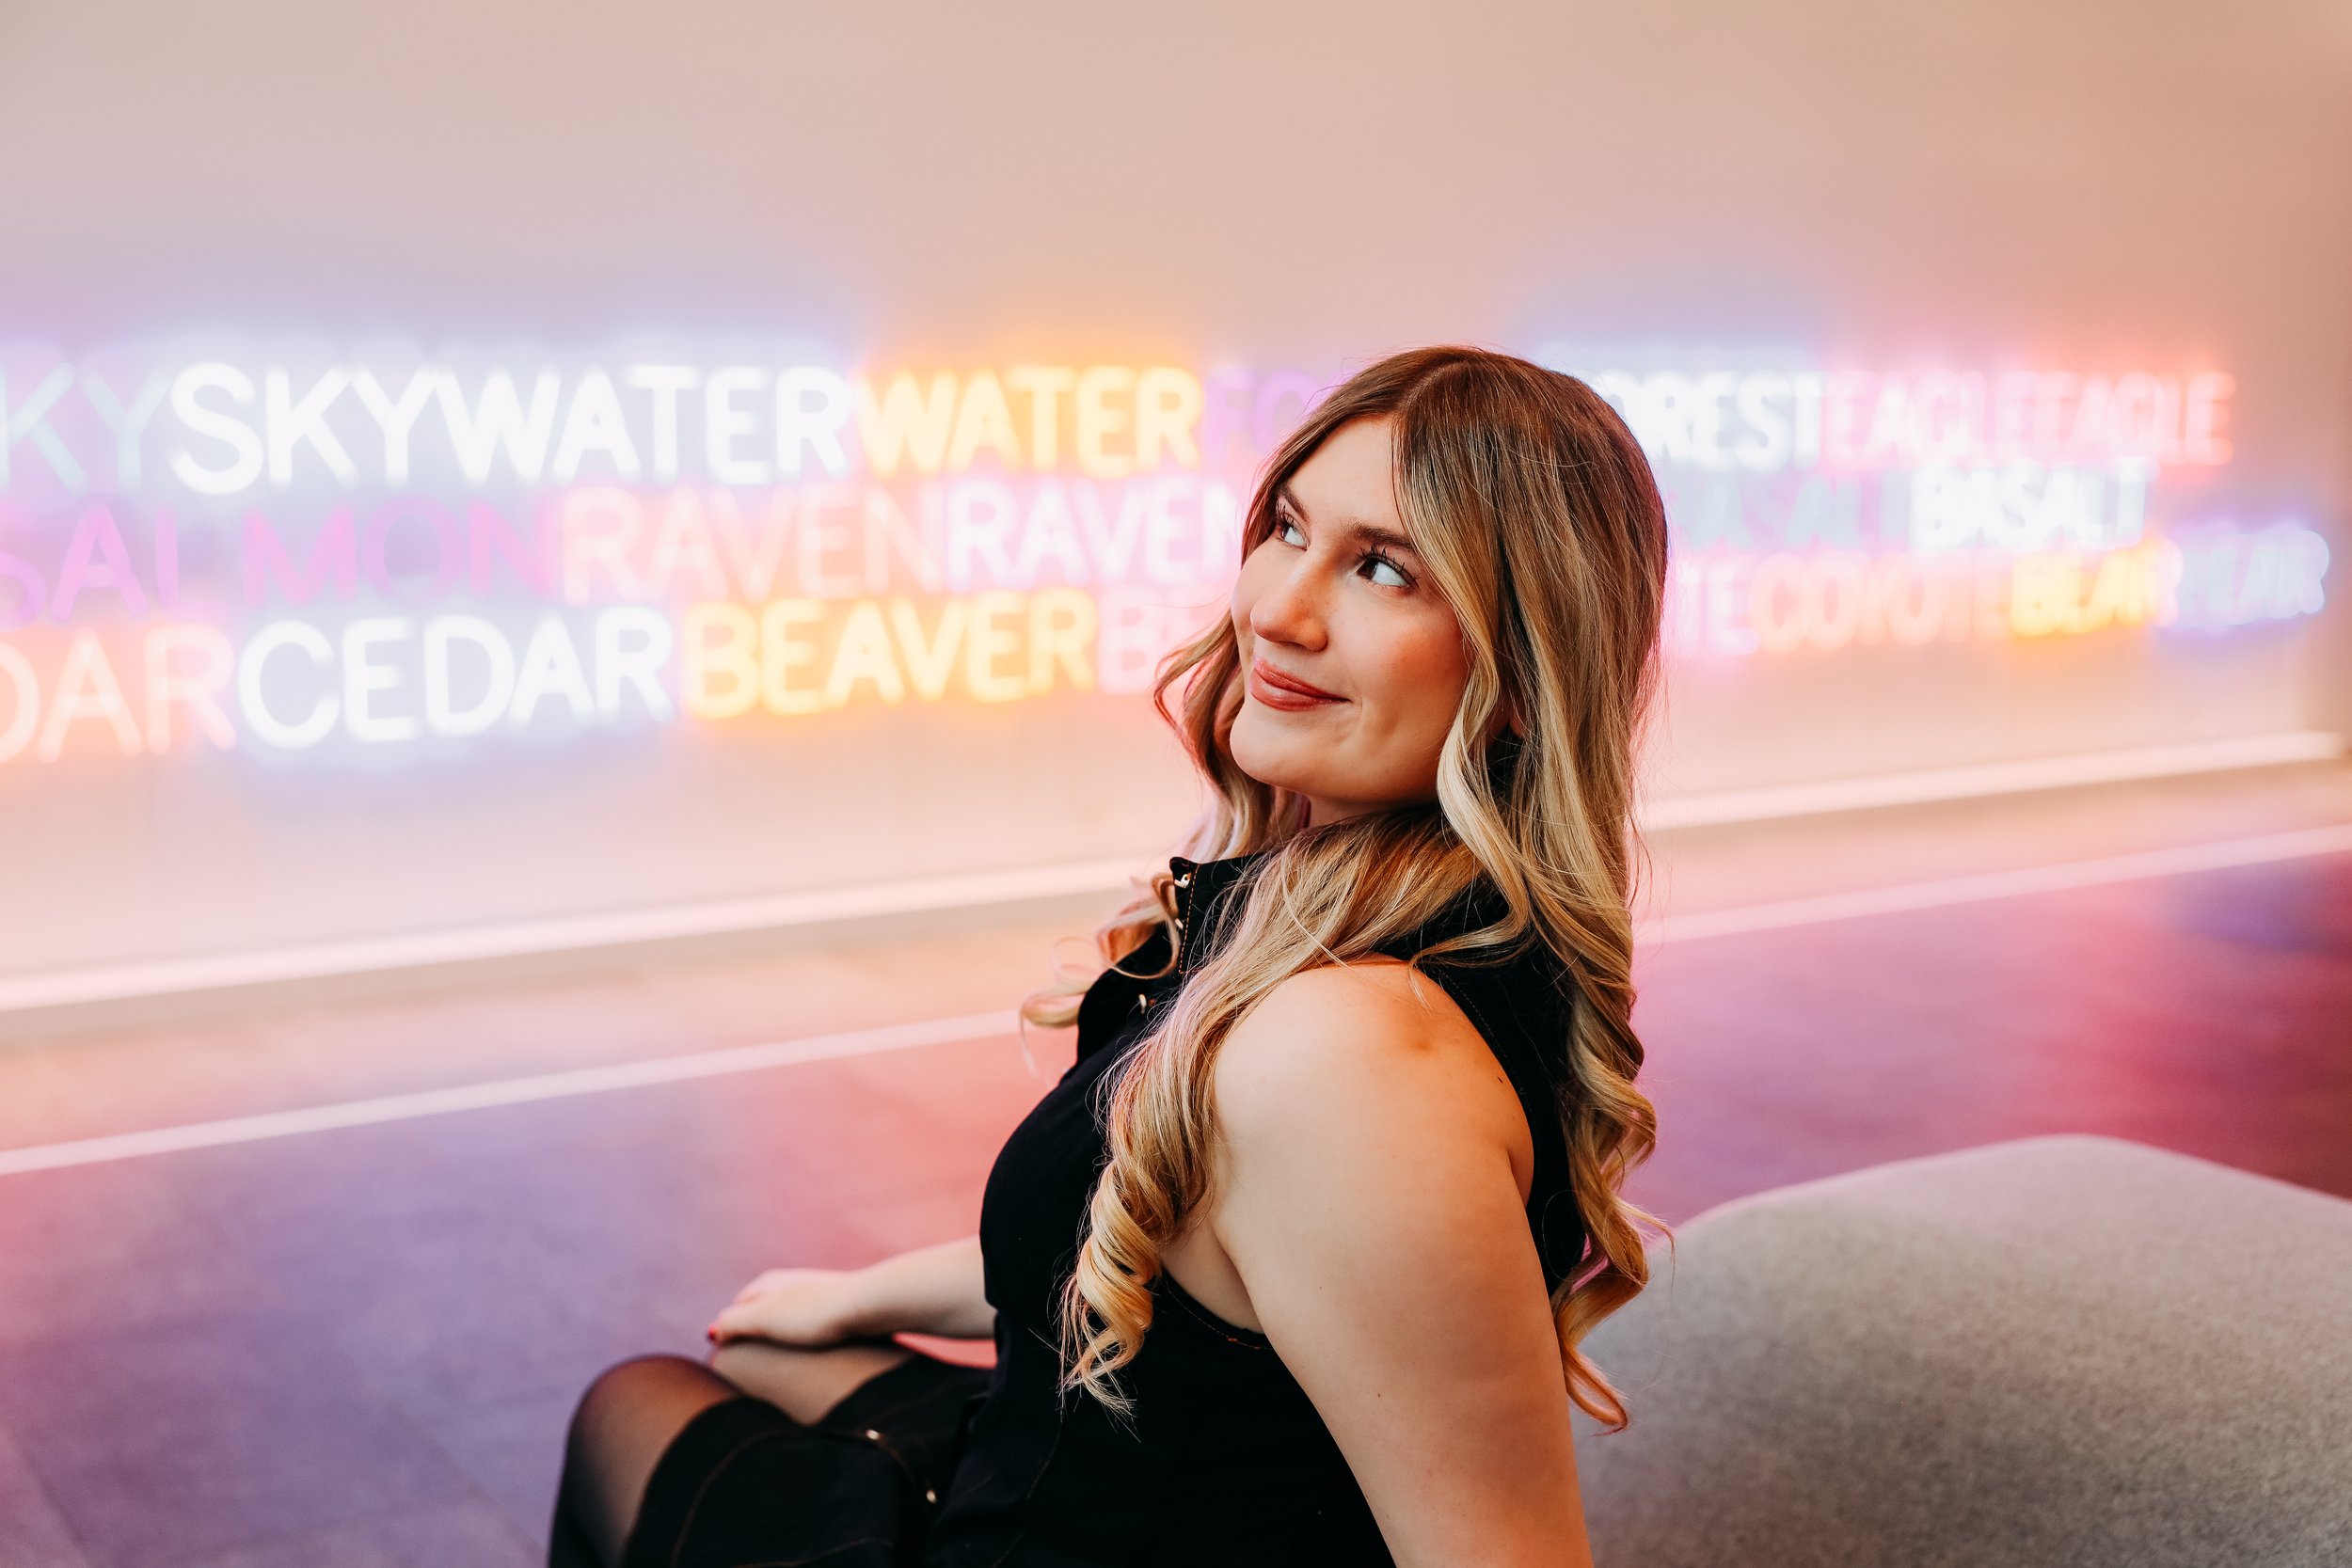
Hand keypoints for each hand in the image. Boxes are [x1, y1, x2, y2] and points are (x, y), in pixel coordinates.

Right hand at [707, 1267, 867, 1347]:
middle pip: (761, 1308)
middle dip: (754, 1329)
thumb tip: (712, 1332)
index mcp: (768, 1282)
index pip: (738, 1306)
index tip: (727, 1353)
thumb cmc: (813, 1312)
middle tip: (750, 1357)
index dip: (730, 1328)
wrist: (867, 1305)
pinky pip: (810, 1323)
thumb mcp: (763, 1318)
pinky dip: (802, 1336)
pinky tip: (809, 1349)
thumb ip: (733, 1322)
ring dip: (779, 1333)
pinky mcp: (836, 1307)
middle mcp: (790, 1283)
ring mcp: (814, 1293)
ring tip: (778, 1358)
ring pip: (787, 1315)